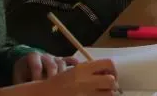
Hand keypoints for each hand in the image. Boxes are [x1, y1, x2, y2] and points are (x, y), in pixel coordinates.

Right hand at [3, 59, 118, 94]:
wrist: (43, 94)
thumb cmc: (59, 83)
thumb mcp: (74, 71)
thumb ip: (90, 70)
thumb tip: (109, 72)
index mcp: (83, 69)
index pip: (108, 64)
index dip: (113, 70)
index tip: (111, 75)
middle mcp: (84, 81)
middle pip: (111, 81)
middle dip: (113, 85)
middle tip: (109, 88)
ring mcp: (84, 94)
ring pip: (108, 95)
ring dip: (107, 94)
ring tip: (101, 94)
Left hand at [12, 52, 75, 83]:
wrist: (27, 62)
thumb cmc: (23, 72)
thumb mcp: (19, 75)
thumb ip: (24, 82)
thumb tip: (30, 87)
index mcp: (33, 56)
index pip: (37, 66)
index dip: (37, 76)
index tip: (36, 84)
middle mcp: (45, 56)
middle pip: (51, 64)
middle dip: (52, 76)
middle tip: (52, 86)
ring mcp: (54, 57)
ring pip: (61, 63)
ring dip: (62, 73)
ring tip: (63, 83)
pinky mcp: (60, 60)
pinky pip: (68, 59)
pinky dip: (73, 63)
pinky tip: (77, 67)